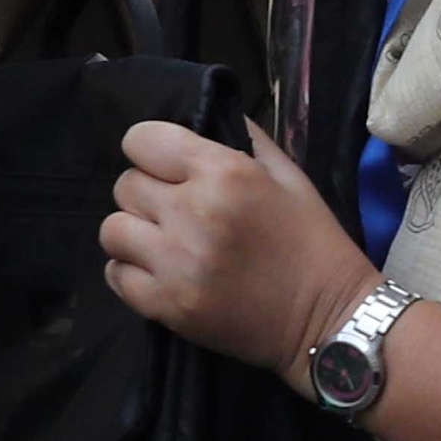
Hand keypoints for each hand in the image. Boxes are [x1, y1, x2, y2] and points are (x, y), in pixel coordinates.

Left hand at [105, 120, 382, 380]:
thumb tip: (200, 122)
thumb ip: (242, 140)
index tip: (168, 168)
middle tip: (176, 212)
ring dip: (134, 233)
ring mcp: (175, 263)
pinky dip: (131, 272)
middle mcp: (192, 212)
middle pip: (125, 185)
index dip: (152, 152)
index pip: (142, 140)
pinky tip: (159, 273)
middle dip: (147, 193)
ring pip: (112, 230)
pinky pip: (115, 275)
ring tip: (162, 243)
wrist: (329, 318)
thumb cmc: (312, 242)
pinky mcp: (167, 305)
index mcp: (224, 172)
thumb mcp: (289, 176)